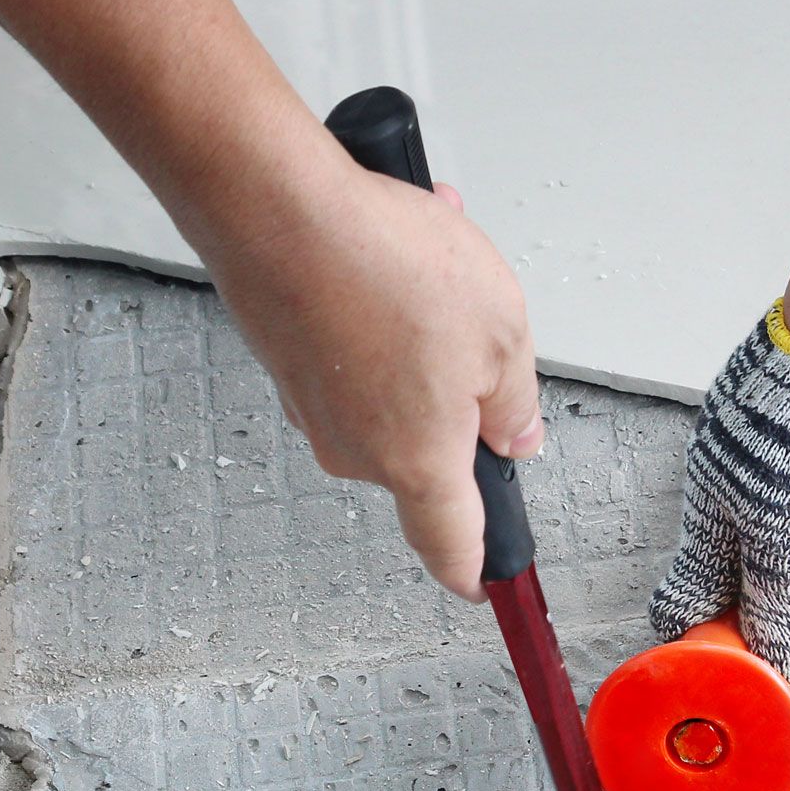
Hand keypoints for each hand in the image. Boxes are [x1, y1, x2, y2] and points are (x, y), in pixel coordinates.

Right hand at [198, 158, 542, 600]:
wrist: (274, 205)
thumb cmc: (383, 266)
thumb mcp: (503, 336)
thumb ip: (515, 402)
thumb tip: (515, 435)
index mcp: (418, 462)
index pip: (452, 544)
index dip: (475, 568)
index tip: (484, 585)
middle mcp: (356, 450)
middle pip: (430, 450)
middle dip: (463, 393)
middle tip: (478, 332)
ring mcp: (312, 407)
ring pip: (394, 389)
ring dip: (424, 339)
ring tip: (433, 274)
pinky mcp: (286, 362)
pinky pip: (355, 353)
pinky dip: (381, 314)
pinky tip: (392, 259)